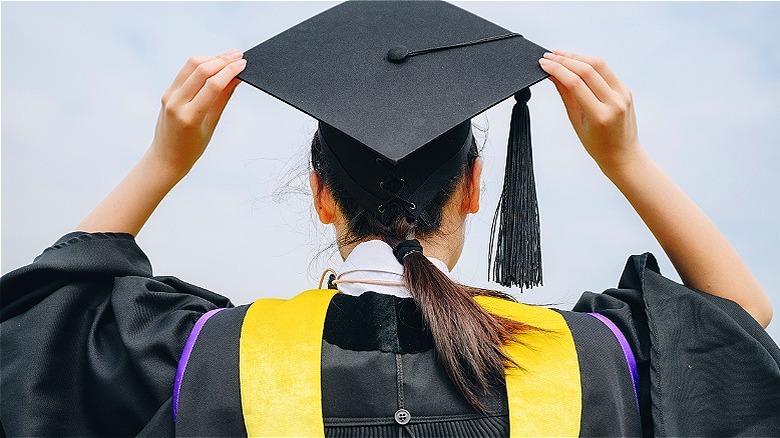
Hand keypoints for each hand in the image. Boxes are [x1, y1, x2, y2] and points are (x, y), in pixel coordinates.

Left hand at [149, 50, 246, 177]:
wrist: (166, 157)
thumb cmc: (192, 147)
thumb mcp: (211, 124)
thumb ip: (223, 98)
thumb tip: (236, 78)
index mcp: (190, 116)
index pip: (213, 85)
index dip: (230, 71)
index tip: (243, 64)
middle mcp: (176, 103)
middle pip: (201, 70)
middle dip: (222, 60)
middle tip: (238, 55)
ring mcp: (169, 96)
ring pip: (191, 65)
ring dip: (211, 58)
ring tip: (228, 57)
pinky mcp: (167, 92)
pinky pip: (185, 72)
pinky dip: (201, 64)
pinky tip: (213, 64)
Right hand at [539, 51, 639, 175]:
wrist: (622, 154)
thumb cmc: (597, 144)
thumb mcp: (576, 122)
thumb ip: (566, 95)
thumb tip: (553, 74)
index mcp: (600, 115)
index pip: (576, 83)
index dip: (557, 69)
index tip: (543, 64)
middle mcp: (614, 102)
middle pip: (588, 69)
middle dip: (565, 59)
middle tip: (548, 56)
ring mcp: (623, 94)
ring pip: (599, 64)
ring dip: (577, 56)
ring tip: (560, 54)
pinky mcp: (626, 89)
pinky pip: (606, 70)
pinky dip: (589, 63)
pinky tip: (576, 62)